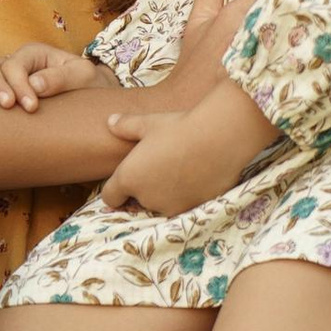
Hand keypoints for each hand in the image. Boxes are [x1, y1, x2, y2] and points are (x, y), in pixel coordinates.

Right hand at [0, 44, 103, 110]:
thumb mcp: (83, 76)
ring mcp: (3, 75)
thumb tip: (35, 86)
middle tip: (7, 106)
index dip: (19, 84)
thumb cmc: (87, 84)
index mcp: (34, 53)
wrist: (89, 95)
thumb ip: (61, 77)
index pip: (16, 64)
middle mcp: (15, 61)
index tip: (30, 106)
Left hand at [100, 79, 269, 218]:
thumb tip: (110, 121)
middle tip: (159, 164)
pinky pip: (184, 204)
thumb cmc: (180, 127)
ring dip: (166, 193)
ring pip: (162, 204)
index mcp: (128, 178)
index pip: (110, 197)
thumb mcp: (148, 123)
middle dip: (145, 188)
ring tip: (180, 169)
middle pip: (138, 200)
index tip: (128, 177)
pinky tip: (196, 176)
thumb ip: (125, 126)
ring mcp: (171, 206)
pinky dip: (187, 195)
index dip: (116, 189)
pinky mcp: (194, 209)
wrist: (220, 138)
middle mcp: (146, 198)